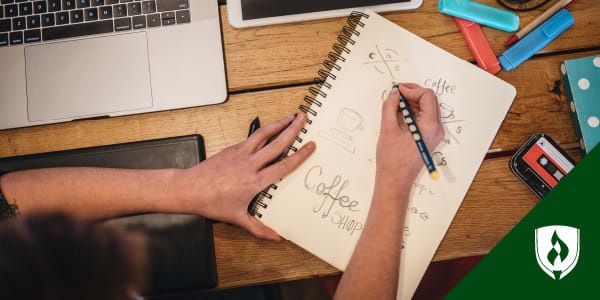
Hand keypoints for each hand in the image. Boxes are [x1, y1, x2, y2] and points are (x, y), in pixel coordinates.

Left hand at [176, 113, 314, 240]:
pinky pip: (251, 137)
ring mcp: (240, 153)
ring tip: (290, 116)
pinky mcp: (231, 149)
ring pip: (263, 134)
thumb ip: (258, 228)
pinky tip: (268, 129)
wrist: (189, 189)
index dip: (299, 155)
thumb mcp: (237, 218)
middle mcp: (249, 164)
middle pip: (276, 143)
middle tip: (303, 118)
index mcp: (255, 181)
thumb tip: (275, 237)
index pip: (283, 166)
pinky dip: (263, 131)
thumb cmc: (211, 203)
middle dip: (292, 129)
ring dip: (278, 123)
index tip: (310, 145)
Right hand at [376, 83, 443, 184]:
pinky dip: (413, 111)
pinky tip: (399, 113)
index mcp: (429, 126)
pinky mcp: (429, 137)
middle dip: (412, 94)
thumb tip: (393, 93)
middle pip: (429, 100)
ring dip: (412, 102)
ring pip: (427, 108)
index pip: (427, 96)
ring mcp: (434, 134)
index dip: (411, 90)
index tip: (397, 90)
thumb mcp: (388, 129)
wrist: (395, 181)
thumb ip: (390, 107)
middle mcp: (436, 129)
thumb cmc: (392, 160)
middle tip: (396, 93)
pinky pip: (424, 118)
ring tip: (395, 103)